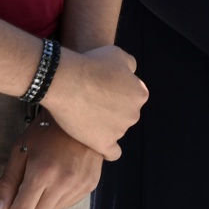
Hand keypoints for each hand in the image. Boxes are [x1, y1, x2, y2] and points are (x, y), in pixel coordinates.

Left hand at [0, 121, 100, 208]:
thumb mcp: (20, 151)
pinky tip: (57, 181)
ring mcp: (80, 184)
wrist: (80, 113)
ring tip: (42, 184)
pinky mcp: (91, 183)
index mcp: (42, 172)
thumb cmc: (45, 130)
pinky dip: (58, 199)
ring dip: (43, 206)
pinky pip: (69, 203)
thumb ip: (8, 183)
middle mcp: (64, 182)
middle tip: (22, 198)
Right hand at [38, 45, 147, 160]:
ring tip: (85, 116)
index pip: (132, 97)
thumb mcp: (117, 54)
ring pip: (115, 130)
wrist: (67, 81)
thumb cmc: (92, 64)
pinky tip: (99, 145)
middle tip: (91, 102)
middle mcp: (134, 114)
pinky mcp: (104, 144)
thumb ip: (129, 66)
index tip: (102, 91)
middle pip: (124, 114)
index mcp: (140, 94)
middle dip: (111, 109)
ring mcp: (119, 131)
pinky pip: (112, 153)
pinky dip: (108, 150)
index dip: (117, 94)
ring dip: (104, 126)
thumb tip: (130, 74)